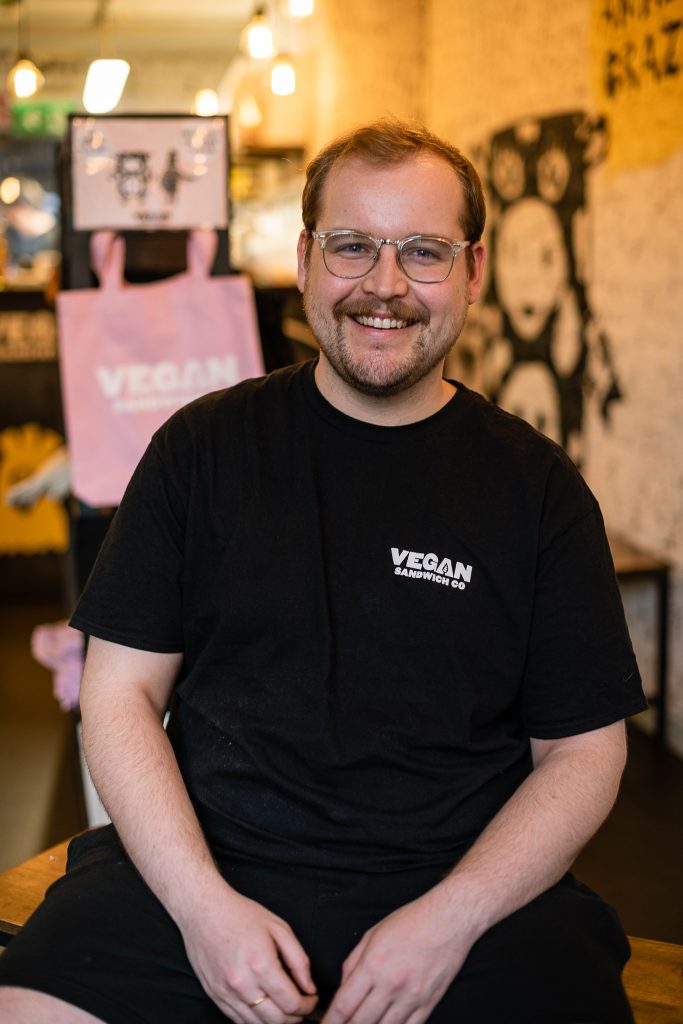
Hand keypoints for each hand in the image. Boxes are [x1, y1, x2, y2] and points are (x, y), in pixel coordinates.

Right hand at [180, 882, 318, 1023]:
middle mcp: (242, 984)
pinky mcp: (215, 996)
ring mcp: (226, 993)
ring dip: (276, 1022)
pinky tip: (264, 1008)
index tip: (311, 999)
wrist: (204, 911)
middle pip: (276, 1020)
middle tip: (301, 1006)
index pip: (291, 1003)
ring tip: (284, 1008)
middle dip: (295, 1018)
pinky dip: (256, 1020)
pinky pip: (239, 1021)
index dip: (307, 1006)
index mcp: (261, 965)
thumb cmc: (241, 915)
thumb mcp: (279, 928)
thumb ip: (299, 960)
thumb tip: (310, 987)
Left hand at [322, 890, 473, 1023]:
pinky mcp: (429, 1003)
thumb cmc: (411, 921)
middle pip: (361, 1022)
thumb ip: (353, 963)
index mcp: (373, 965)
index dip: (331, 1021)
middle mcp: (391, 985)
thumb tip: (342, 989)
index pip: (344, 1005)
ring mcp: (411, 997)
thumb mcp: (373, 934)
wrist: (449, 919)